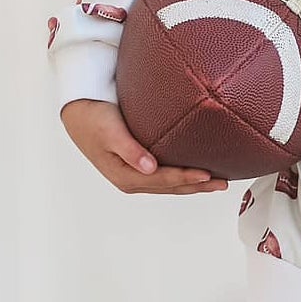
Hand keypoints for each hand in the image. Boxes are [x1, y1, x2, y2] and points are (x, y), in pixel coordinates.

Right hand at [60, 99, 228, 193]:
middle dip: (197, 186)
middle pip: (170, 187)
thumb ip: (130, 150)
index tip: (206, 174)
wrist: (78, 113)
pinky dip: (182, 177)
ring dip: (193, 184)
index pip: (162, 180)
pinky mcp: (138, 167)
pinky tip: (195, 174)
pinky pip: (165, 177)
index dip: (185, 178)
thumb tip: (149, 168)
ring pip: (170, 185)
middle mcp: (132, 180)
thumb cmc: (93, 119)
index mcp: (125, 176)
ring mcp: (135, 175)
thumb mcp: (110, 132)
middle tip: (222, 183)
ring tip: (216, 182)